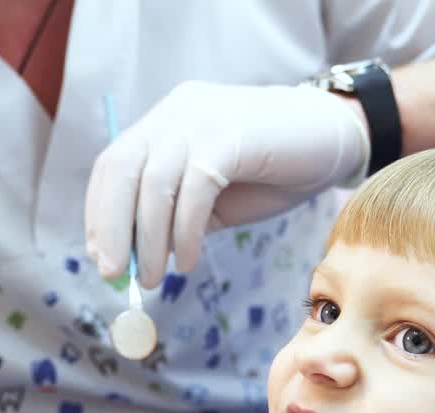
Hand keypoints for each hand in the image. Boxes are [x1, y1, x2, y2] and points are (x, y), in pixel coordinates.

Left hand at [85, 81, 368, 287]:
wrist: (334, 139)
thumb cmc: (274, 172)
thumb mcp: (213, 198)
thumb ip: (175, 217)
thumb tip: (134, 257)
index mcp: (166, 123)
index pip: (112, 166)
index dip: (100, 214)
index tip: (102, 258)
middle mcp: (176, 113)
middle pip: (120, 170)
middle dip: (111, 228)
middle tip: (114, 275)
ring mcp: (200, 119)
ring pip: (153, 185)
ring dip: (149, 241)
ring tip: (156, 278)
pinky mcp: (228, 135)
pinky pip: (193, 191)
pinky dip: (184, 233)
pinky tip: (188, 261)